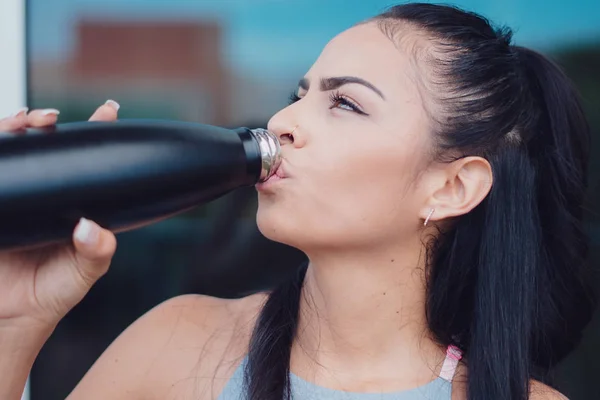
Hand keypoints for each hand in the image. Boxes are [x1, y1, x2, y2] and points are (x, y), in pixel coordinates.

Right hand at [0, 101, 119, 330]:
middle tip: (51, 117)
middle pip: (40, 143)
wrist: (12, 316)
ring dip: (13, 128)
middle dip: (44, 121)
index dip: (94, 131)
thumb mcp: (84, 272)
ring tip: (24, 122)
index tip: (108, 110)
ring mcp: (11, 195)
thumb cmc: (53, 290)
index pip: (82, 158)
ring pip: (9, 150)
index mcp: (69, 200)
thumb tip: (90, 228)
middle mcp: (40, 191)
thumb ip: (96, 251)